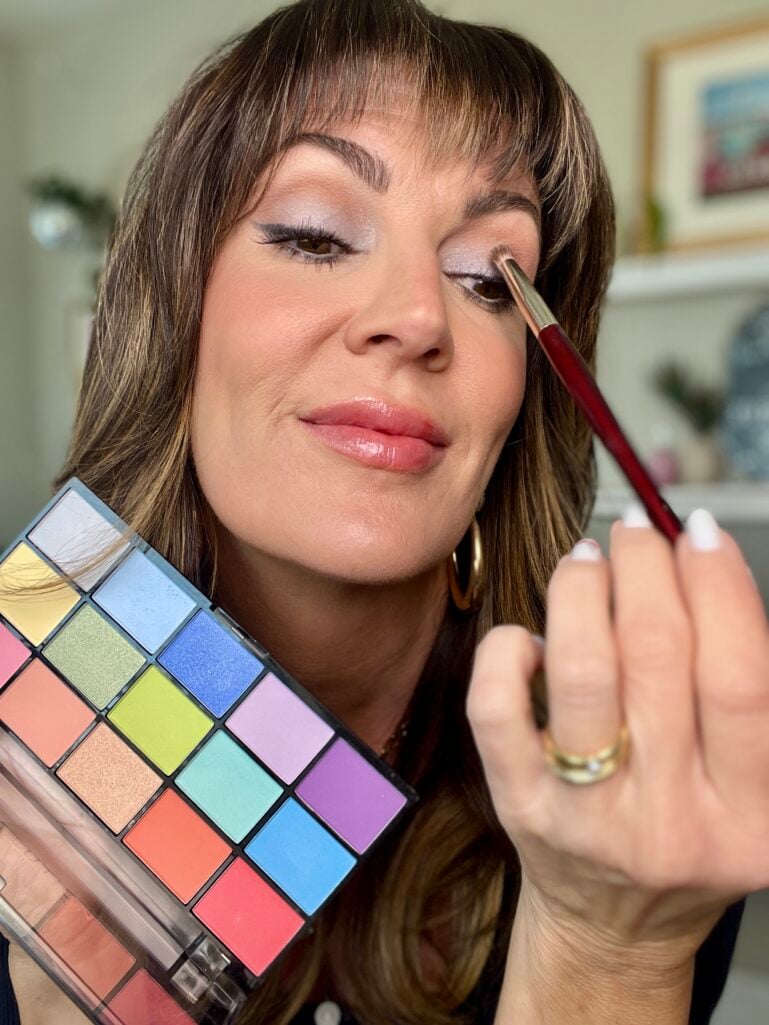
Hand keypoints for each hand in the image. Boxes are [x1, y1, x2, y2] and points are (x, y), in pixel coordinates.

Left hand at [466, 505, 768, 961]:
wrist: (615, 926)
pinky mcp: (518, 805)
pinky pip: (497, 709)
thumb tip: (702, 564)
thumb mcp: (748, 786)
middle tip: (636, 534)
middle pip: (656, 657)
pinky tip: (530, 636)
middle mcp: (669, 821)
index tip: (699, 532)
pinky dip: (507, 651)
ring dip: (581, 590)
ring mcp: (585, 815)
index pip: (739, 678)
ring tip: (588, 560)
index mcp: (749, 815)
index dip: (719, 587)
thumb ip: (741, 693)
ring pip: (579, 670)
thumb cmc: (688, 832)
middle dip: (644, 567)